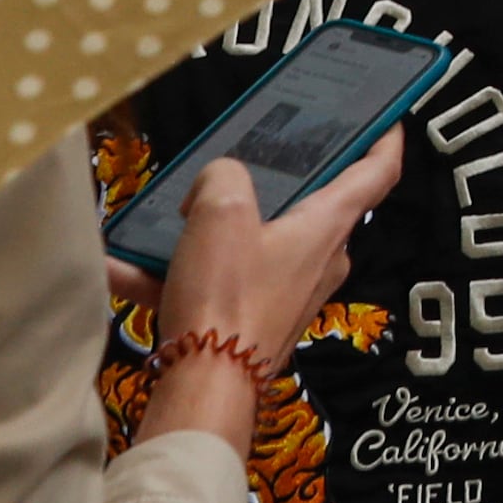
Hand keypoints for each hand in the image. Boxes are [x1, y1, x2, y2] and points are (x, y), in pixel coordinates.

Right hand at [114, 141, 405, 453]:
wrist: (205, 385)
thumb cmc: (226, 294)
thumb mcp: (219, 211)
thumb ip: (222, 176)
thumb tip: (216, 185)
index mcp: (328, 225)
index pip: (377, 172)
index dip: (384, 138)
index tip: (386, 117)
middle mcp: (320, 258)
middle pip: (304, 205)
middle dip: (270, 183)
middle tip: (242, 157)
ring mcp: (289, 292)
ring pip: (245, 245)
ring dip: (198, 234)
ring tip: (152, 219)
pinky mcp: (255, 320)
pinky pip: (213, 284)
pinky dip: (170, 274)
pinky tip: (116, 268)